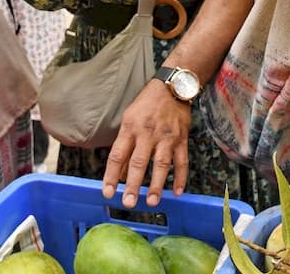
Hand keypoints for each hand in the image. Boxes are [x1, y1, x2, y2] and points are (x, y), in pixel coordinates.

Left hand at [101, 79, 192, 206]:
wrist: (173, 87)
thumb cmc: (147, 104)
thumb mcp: (129, 120)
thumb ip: (126, 147)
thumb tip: (121, 174)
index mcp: (130, 128)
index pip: (118, 156)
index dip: (112, 176)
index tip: (108, 193)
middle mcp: (148, 133)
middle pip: (139, 162)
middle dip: (134, 185)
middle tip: (128, 203)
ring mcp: (167, 136)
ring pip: (161, 164)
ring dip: (157, 184)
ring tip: (151, 202)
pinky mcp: (182, 138)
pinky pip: (182, 160)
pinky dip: (181, 177)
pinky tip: (178, 192)